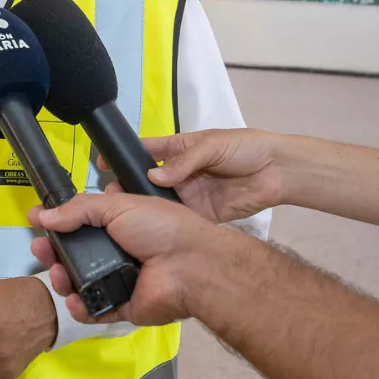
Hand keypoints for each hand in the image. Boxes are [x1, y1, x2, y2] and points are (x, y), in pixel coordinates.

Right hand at [30, 193, 231, 326]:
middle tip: (40, 249)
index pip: (80, 224)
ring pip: (81, 283)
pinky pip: (95, 310)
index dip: (57, 222)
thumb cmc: (159, 227)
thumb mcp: (118, 205)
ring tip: (57, 275)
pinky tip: (72, 299)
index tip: (35, 220)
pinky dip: (81, 307)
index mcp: (119, 225)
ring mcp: (120, 281)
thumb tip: (42, 215)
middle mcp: (118, 252)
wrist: (192, 265)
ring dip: (63, 279)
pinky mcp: (124, 308)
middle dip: (53, 252)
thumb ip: (79, 209)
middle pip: (75, 255)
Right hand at [101, 128, 286, 223]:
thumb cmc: (244, 148)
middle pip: (144, 182)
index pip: (143, 151)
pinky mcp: (199, 215)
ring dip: (141, 210)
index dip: (121, 156)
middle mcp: (177, 175)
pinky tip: (146, 232)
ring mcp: (187, 196)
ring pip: (156, 204)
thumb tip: (153, 177)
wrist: (278, 172)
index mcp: (177, 150)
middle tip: (107, 199)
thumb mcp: (211, 146)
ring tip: (118, 220)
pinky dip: (162, 227)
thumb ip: (183, 161)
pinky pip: (176, 221)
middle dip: (125, 189)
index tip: (100, 163)